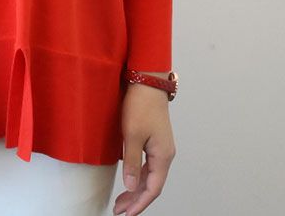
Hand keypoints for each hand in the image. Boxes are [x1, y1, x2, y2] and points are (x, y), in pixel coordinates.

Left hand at [113, 82, 175, 215]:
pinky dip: (138, 176)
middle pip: (151, 185)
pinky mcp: (154, 140)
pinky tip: (129, 179)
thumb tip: (130, 185)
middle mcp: (165, 154)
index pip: (152, 189)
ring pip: (150, 176)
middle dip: (136, 200)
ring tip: (121, 200)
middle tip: (119, 211)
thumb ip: (132, 161)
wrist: (147, 82)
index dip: (139, 203)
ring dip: (136, 189)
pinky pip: (148, 165)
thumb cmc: (141, 105)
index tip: (125, 214)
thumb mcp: (132, 134)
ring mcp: (161, 147)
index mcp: (163, 156)